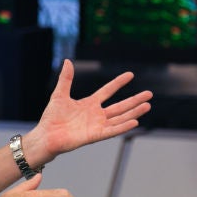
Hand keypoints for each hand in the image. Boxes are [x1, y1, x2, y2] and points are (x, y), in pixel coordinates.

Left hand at [25, 59, 152, 162]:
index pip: (108, 91)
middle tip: (150, 94)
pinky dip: (124, 126)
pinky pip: (112, 130)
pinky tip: (135, 121)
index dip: (119, 83)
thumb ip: (66, 78)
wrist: (46, 135)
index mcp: (89, 104)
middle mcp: (96, 115)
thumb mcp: (59, 94)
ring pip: (120, 118)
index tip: (130, 74)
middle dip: (135, 100)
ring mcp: (97, 125)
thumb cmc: (51, 118)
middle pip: (120, 106)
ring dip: (134, 112)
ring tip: (147, 105)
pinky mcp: (95, 136)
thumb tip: (67, 61)